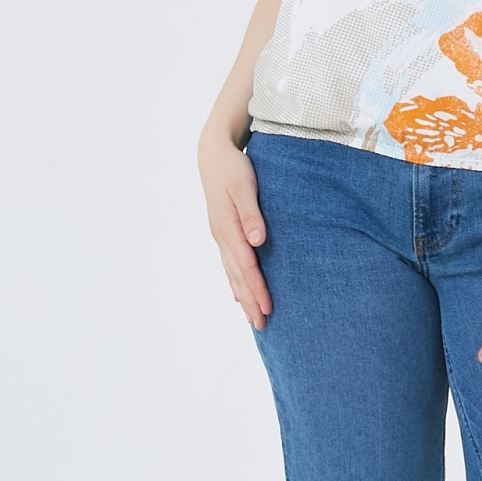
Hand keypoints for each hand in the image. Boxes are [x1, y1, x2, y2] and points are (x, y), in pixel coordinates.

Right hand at [198, 133, 271, 329]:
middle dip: (250, 302)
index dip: (257, 289)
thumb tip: (258, 240)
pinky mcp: (222, 232)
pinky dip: (234, 282)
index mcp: (229, 228)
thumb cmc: (234, 168)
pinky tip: (238, 294)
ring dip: (242, 296)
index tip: (269, 309)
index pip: (246, 267)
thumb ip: (252, 213)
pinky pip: (228, 264)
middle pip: (237, 277)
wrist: (213, 154)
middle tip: (262, 326)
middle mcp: (222, 237)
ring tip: (252, 317)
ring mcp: (220, 235)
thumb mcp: (245, 186)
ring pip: (231, 273)